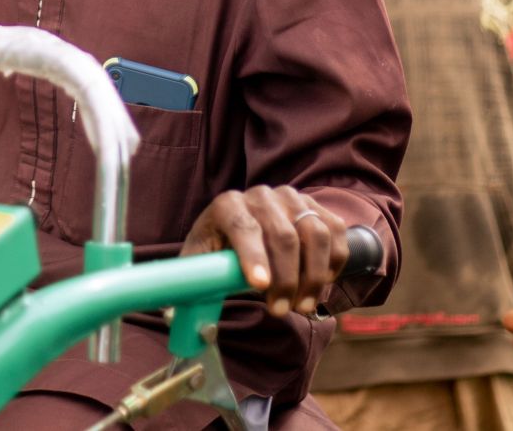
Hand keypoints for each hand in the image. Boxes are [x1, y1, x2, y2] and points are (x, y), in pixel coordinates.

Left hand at [180, 186, 348, 318]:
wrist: (246, 224)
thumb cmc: (219, 250)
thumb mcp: (199, 261)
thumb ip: (190, 283)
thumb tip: (177, 316)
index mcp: (227, 204)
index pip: (242, 227)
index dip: (253, 257)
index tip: (260, 286)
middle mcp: (261, 195)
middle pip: (283, 235)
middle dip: (286, 279)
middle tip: (281, 311)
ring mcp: (292, 198)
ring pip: (314, 234)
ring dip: (314, 276)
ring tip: (302, 306)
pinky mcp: (316, 206)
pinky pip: (335, 233)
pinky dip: (334, 263)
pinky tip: (321, 285)